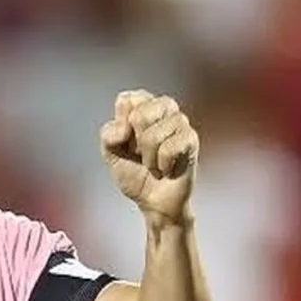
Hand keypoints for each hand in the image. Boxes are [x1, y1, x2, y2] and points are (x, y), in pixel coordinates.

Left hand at [100, 90, 198, 223]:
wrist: (153, 201)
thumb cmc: (134, 173)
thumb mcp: (111, 153)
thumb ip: (108, 135)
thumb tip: (124, 127)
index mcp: (143, 105)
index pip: (126, 100)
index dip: (122, 126)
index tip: (126, 142)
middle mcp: (164, 107)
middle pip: (140, 114)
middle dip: (135, 143)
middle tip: (141, 154)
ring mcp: (180, 121)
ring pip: (153, 135)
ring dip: (148, 158)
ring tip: (154, 163)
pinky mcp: (191, 139)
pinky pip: (168, 149)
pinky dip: (162, 165)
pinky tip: (166, 169)